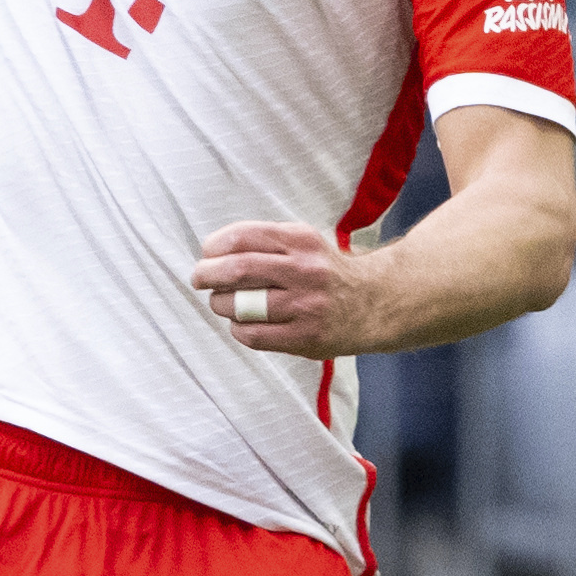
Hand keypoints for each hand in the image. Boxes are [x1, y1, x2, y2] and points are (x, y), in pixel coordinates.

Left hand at [188, 218, 400, 357]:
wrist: (375, 304)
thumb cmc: (326, 273)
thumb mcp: (304, 243)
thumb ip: (264, 242)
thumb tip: (211, 253)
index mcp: (301, 241)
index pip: (242, 237)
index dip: (213, 246)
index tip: (207, 254)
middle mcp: (305, 271)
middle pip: (236, 270)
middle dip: (206, 274)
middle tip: (200, 279)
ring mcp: (306, 306)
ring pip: (239, 306)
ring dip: (221, 304)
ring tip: (226, 303)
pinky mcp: (306, 337)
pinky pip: (252, 335)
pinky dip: (239, 329)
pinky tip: (245, 324)